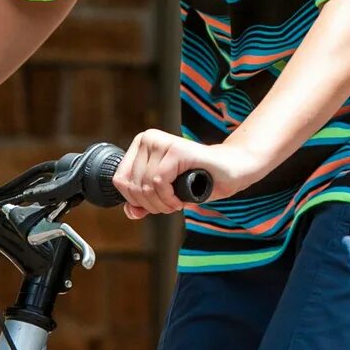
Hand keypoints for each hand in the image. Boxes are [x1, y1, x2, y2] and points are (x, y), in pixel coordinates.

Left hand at [114, 129, 250, 217]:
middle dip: (150, 205)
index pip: (119, 180)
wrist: (230, 170)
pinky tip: (179, 200)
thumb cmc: (199, 180)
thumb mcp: (165, 194)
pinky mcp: (177, 150)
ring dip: (161, 203)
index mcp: (141, 145)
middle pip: (132, 185)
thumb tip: (129, 211)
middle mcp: (149, 139)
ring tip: (176, 203)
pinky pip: (160, 181)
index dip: (135, 200)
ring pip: (146, 185)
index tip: (155, 205)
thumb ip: (144, 202)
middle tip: (169, 206)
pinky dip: (169, 198)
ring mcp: (162, 142)